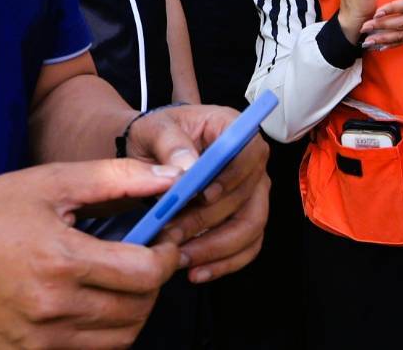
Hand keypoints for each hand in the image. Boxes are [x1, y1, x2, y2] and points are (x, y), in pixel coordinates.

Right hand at [0, 159, 183, 348]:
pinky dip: (104, 333)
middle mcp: (52, 308)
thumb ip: (117, 177)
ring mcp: (38, 340)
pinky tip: (95, 301)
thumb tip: (172, 177)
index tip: (164, 239)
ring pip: (120, 338)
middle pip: (138, 309)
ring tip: (122, 279)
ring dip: (134, 309)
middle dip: (154, 281)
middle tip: (147, 256)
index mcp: (61, 260)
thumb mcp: (51, 181)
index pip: (144, 274)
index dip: (166, 255)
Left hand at [124, 104, 270, 283]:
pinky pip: (247, 246)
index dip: (231, 178)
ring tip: (180, 259)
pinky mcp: (244, 218)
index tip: (203, 196)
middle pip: (248, 198)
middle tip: (172, 236)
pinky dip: (224, 263)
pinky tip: (196, 272)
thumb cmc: (157, 135)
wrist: (151, 151)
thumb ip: (171, 144)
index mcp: (234, 129)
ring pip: (250, 228)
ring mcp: (252, 192)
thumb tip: (187, 169)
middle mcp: (251, 161)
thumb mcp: (154, 129)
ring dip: (215, 248)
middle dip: (209, 222)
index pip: (249, 154)